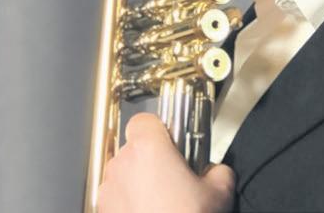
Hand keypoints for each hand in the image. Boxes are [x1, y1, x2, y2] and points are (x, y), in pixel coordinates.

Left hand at [97, 113, 235, 212]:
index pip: (145, 120)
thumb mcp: (220, 191)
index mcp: (149, 148)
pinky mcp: (102, 210)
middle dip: (152, 159)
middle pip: (135, 147)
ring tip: (162, 201)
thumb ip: (219, 170)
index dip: (159, 130)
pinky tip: (150, 212)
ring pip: (124, 173)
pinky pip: (116, 197)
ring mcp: (109, 189)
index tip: (173, 142)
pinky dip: (128, 202)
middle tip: (173, 177)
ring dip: (139, 181)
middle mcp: (123, 164)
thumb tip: (216, 171)